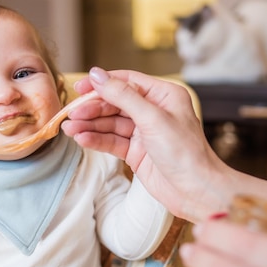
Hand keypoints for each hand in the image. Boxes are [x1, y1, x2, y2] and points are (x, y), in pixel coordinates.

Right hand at [62, 67, 231, 220]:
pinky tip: (81, 139)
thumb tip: (98, 76)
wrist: (196, 191)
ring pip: (110, 124)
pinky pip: (112, 141)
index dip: (102, 83)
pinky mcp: (136, 152)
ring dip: (90, 125)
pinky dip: (96, 140)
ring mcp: (144, 133)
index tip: (80, 87)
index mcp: (164, 96)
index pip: (127, 82)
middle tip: (72, 114)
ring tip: (70, 128)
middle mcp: (153, 111)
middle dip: (93, 108)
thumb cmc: (186, 153)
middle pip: (115, 103)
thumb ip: (123, 96)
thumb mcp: (153, 119)